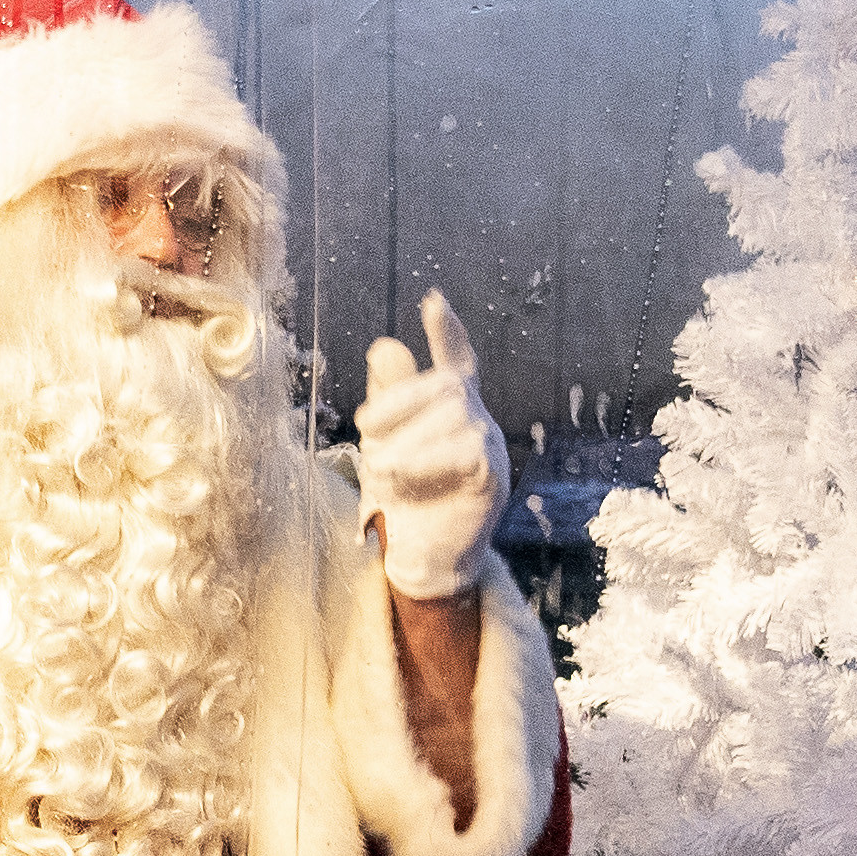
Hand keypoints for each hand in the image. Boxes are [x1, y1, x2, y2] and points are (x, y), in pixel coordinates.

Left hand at [355, 290, 510, 601]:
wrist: (422, 554)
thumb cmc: (406, 495)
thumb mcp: (387, 441)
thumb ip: (389, 397)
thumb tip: (385, 345)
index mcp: (451, 407)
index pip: (456, 361)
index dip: (447, 333)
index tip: (434, 301)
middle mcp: (476, 419)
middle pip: (446, 386)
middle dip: (399, 403)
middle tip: (364, 429)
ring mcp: (490, 447)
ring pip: (453, 416)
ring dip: (406, 443)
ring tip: (384, 470)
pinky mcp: (492, 478)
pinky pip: (466, 451)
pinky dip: (426, 461)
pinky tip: (402, 475)